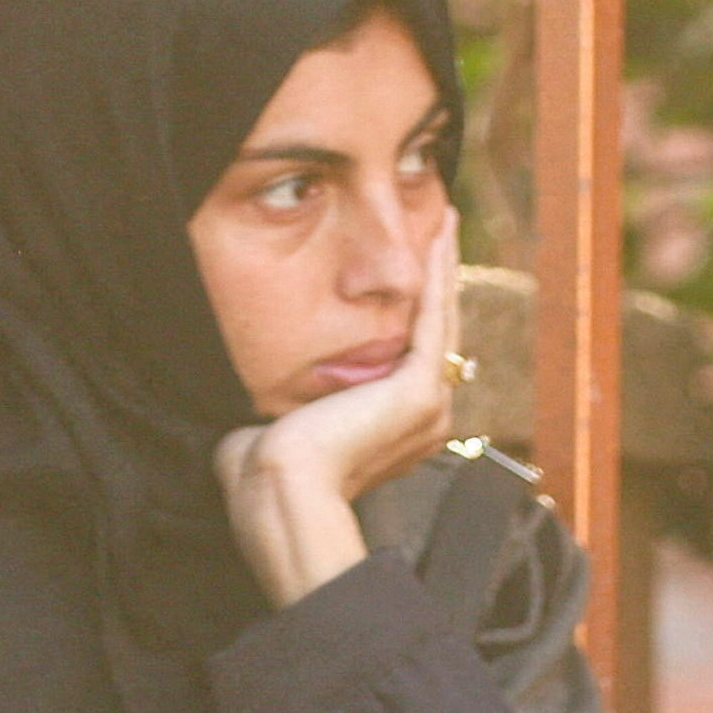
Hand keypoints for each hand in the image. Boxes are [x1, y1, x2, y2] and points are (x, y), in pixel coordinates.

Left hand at [209, 216, 461, 607]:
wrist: (278, 490)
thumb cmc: (265, 468)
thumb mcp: (286, 419)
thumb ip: (295, 397)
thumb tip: (268, 385)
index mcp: (398, 431)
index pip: (412, 354)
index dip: (413, 307)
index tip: (408, 266)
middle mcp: (425, 420)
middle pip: (435, 332)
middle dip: (437, 278)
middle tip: (441, 226)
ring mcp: (429, 406)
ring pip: (441, 320)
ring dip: (444, 267)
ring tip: (447, 221)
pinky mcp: (419, 390)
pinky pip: (433, 317)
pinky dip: (439, 273)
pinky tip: (440, 234)